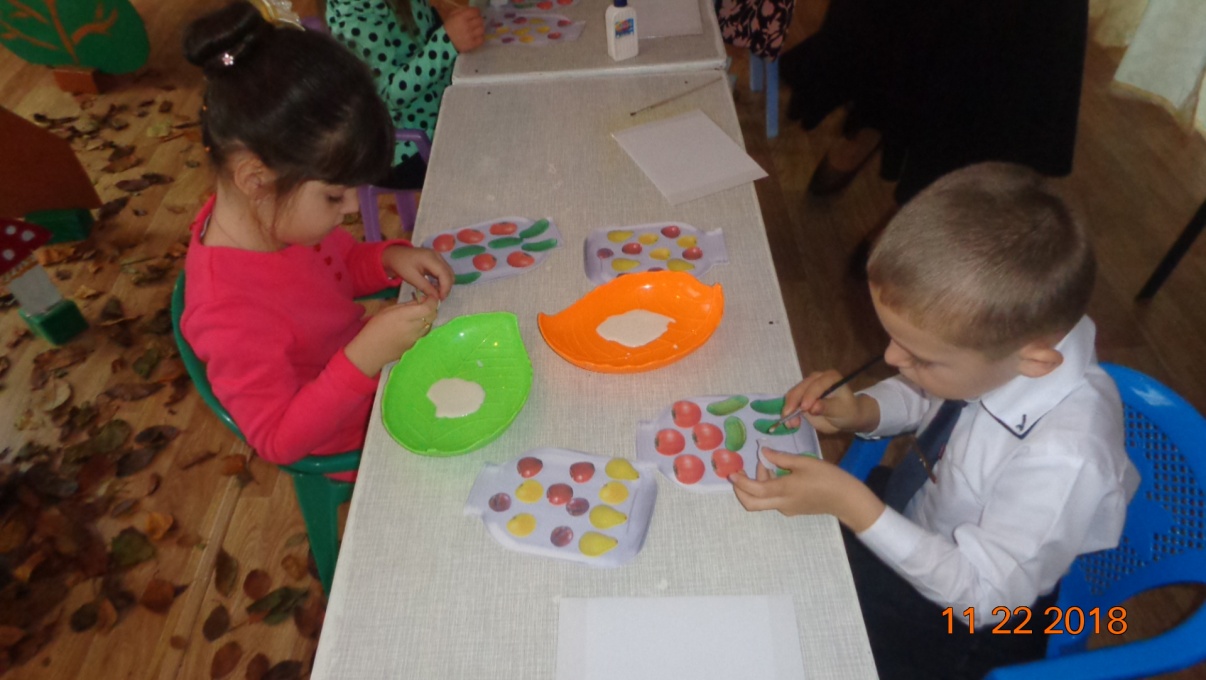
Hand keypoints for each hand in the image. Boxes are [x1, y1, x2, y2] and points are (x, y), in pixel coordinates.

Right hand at [344, 296, 439, 375]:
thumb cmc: (375, 328)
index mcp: (405, 317)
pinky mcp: (415, 346)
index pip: (428, 308)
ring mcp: (416, 339)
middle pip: (432, 316)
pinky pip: (424, 333)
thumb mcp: (387, 311)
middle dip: (431, 308)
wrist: (370, 352)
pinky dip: (422, 327)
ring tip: (417, 315)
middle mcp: (414, 328)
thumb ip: (406, 305)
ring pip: (430, 325)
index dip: (433, 300)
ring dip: (427, 318)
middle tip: (424, 304)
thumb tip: (420, 300)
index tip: (431, 296)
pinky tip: (412, 327)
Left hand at [382, 246, 453, 300]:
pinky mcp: (437, 260)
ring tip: (436, 293)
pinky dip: (442, 280)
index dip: (445, 288)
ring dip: (445, 284)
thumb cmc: (401, 265)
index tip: (440, 299)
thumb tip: (437, 298)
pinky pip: (444, 271)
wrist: (396, 254)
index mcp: (430, 258)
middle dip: (446, 287)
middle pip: (449, 273)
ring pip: (448, 273)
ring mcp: (438, 257)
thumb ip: (425, 287)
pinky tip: (435, 287)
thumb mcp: (411, 278)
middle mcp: (437, 256)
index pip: (444, 274)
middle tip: (438, 298)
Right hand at [445, 7, 484, 53]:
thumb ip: (462, 11)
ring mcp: (470, 36)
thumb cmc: (449, 27)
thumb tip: (473, 11)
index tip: (475, 15)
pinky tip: (476, 37)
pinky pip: (482, 39)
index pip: (475, 12)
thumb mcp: (452, 15)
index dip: (476, 12)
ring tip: (476, 30)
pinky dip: (480, 38)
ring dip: (480, 29)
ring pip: (482, 29)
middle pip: (480, 20)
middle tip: (475, 23)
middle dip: (478, 20)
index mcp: (461, 17)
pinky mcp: (472, 44)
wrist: (444, 42)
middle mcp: (467, 26)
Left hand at [730, 449, 884, 531]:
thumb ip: (781, 458)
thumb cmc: (827, 477)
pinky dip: (768, 488)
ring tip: (767, 464)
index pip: (754, 489)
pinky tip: (777, 473)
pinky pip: (773, 500)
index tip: (731, 472)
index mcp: (783, 490)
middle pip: (751, 504)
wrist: (846, 499)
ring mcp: (787, 509)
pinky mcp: (793, 509)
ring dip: (757, 485)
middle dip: (740, 490)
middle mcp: (781, 504)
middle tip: (738, 474)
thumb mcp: (804, 462)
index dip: (740, 482)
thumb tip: (763, 452)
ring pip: (762, 501)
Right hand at [781, 370, 879, 433]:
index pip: (817, 384)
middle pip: (801, 388)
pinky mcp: (801, 396)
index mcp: (830, 377)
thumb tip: (813, 407)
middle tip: (791, 418)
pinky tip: (790, 422)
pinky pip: (791, 402)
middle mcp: (816, 378)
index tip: (805, 408)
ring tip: (791, 424)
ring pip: (793, 394)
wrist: (846, 417)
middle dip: (794, 403)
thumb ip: (826, 407)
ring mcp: (807, 387)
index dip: (810, 395)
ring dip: (789, 409)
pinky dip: (789, 412)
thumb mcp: (840, 411)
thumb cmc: (846, 412)